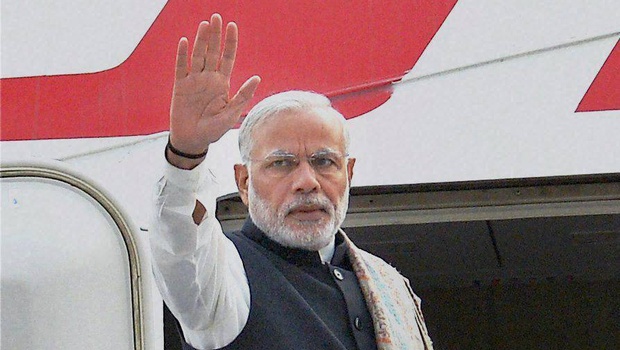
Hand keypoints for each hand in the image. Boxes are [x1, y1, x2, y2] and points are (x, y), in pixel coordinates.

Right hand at [168, 13, 259, 167]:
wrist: (194, 140)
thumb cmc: (214, 129)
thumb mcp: (232, 114)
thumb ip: (243, 96)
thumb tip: (257, 78)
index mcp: (222, 83)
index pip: (227, 57)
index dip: (230, 42)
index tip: (232, 26)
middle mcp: (209, 78)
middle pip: (213, 52)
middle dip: (215, 35)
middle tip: (217, 17)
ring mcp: (194, 81)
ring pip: (198, 56)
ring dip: (201, 40)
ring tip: (205, 24)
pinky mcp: (180, 86)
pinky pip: (181, 68)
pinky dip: (183, 55)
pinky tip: (185, 41)